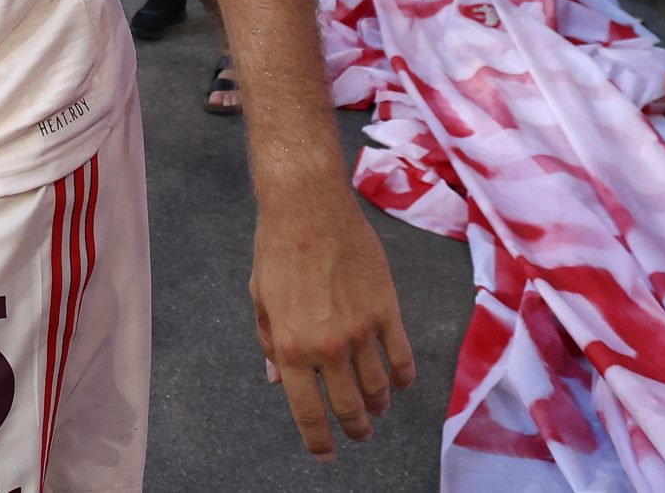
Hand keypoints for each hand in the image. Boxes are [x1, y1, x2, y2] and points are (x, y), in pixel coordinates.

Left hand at [252, 187, 415, 459]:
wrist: (308, 209)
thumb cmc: (276, 251)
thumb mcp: (261, 300)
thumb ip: (271, 343)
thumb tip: (279, 380)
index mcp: (292, 348)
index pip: (308, 412)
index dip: (319, 441)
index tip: (325, 455)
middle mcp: (329, 348)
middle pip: (351, 408)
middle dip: (356, 429)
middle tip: (360, 434)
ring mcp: (362, 332)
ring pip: (380, 389)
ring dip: (379, 405)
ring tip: (377, 407)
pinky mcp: (387, 312)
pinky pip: (402, 360)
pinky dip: (403, 378)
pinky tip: (399, 381)